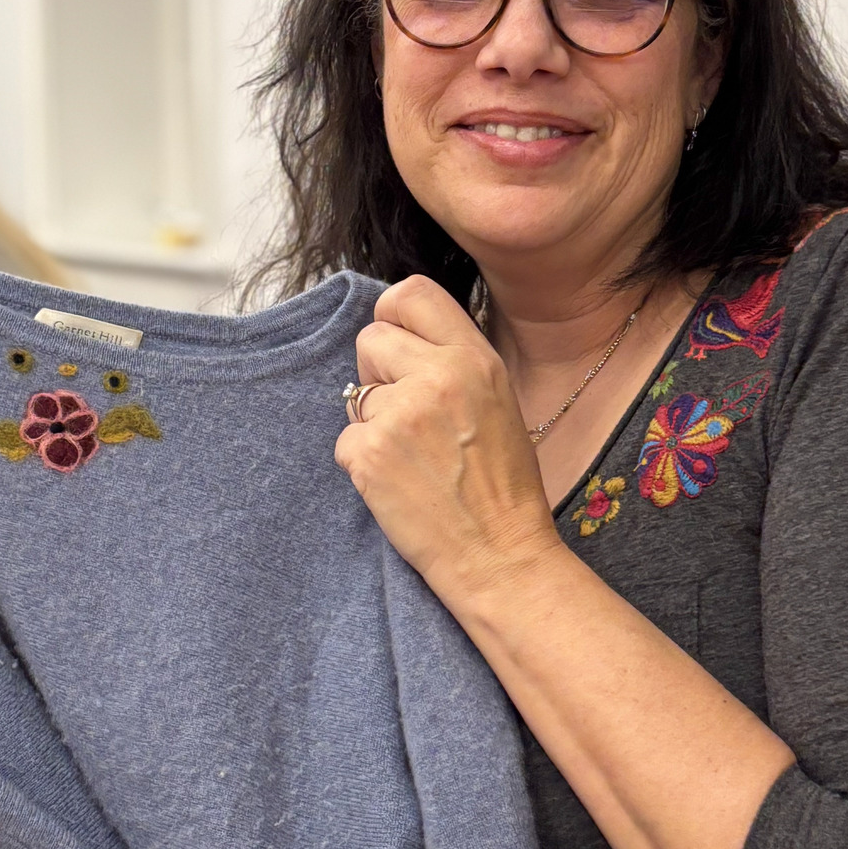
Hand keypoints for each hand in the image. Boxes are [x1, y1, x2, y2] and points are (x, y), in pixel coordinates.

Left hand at [333, 275, 562, 606]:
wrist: (500, 555)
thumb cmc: (502, 486)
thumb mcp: (496, 401)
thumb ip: (452, 363)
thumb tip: (400, 338)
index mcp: (475, 359)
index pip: (411, 293)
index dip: (392, 316)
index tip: (395, 346)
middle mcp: (438, 376)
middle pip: (371, 339)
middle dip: (377, 374)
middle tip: (406, 417)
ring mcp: (401, 414)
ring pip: (355, 394)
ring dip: (371, 424)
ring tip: (412, 459)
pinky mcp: (370, 453)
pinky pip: (345, 440)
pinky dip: (363, 464)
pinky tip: (399, 485)